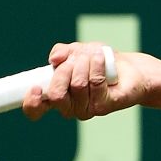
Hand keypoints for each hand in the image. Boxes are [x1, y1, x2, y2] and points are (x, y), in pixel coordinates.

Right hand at [22, 41, 138, 120]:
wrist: (128, 67)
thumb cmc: (99, 61)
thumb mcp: (77, 50)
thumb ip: (62, 52)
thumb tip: (54, 59)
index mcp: (57, 96)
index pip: (35, 109)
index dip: (31, 102)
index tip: (37, 87)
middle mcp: (70, 107)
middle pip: (56, 95)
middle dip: (64, 71)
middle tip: (75, 60)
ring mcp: (87, 108)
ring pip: (77, 85)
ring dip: (84, 63)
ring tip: (93, 57)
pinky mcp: (104, 106)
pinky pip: (95, 83)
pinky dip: (97, 65)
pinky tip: (101, 58)